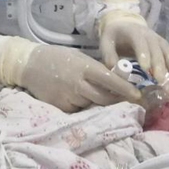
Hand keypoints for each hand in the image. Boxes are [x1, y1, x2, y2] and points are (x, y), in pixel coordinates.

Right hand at [19, 44, 140, 111]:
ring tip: (91, 95)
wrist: (29, 64)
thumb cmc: (58, 58)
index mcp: (85, 68)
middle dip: (117, 101)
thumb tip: (117, 81)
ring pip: (92, 105)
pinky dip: (81, 106)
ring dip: (97, 103)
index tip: (139, 96)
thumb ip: (96, 70)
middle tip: (127, 103)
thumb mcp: (79, 59)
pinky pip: (78, 110)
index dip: (126, 89)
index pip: (110, 80)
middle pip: (105, 98)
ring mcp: (69, 97)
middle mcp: (78, 84)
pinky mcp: (61, 107)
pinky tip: (74, 97)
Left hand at [99, 11, 168, 82]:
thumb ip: (108, 55)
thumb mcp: (106, 42)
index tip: (145, 68)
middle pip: (155, 47)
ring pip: (165, 49)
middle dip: (158, 63)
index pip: (139, 42)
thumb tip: (113, 69)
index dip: (143, 53)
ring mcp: (157, 38)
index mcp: (132, 31)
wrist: (123, 25)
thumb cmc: (114, 37)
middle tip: (159, 79)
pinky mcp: (162, 44)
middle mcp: (147, 33)